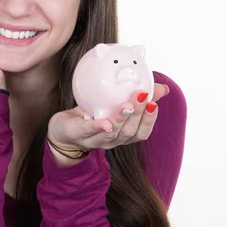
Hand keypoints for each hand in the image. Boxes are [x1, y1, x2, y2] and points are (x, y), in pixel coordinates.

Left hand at [47, 83, 169, 163]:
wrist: (63, 130)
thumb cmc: (93, 116)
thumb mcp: (115, 104)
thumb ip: (138, 96)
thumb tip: (162, 86)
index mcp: (123, 135)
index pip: (141, 133)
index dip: (149, 121)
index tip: (154, 104)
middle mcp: (112, 140)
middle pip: (128, 132)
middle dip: (137, 115)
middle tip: (142, 96)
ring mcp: (95, 139)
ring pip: (112, 133)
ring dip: (121, 118)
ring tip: (128, 104)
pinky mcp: (78, 134)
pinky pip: (89, 130)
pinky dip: (98, 126)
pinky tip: (105, 122)